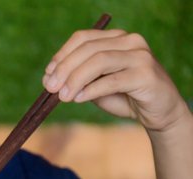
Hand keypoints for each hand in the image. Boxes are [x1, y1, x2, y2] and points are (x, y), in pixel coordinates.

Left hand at [43, 29, 188, 131]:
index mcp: (116, 38)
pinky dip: (91, 89)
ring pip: (99, 61)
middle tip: (50, 88)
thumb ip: (76, 80)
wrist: (158, 112)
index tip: (47, 74)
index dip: (61, 55)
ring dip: (76, 79)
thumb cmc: (124, 96)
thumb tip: (48, 80)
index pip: (83, 38)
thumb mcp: (95, 86)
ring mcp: (140, 56)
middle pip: (89, 49)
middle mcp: (130, 41)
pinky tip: (78, 98)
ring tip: (63, 96)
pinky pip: (112, 80)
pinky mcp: (146, 75)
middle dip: (65, 69)